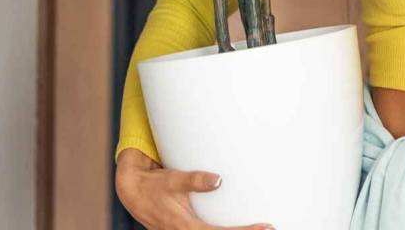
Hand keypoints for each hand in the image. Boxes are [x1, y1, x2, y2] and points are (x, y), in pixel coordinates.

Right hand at [115, 148, 272, 229]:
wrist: (133, 193)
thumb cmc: (154, 186)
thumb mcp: (172, 181)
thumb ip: (194, 180)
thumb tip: (217, 179)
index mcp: (186, 227)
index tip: (265, 227)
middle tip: (271, 227)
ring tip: (261, 228)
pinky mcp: (188, 229)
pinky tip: (241, 227)